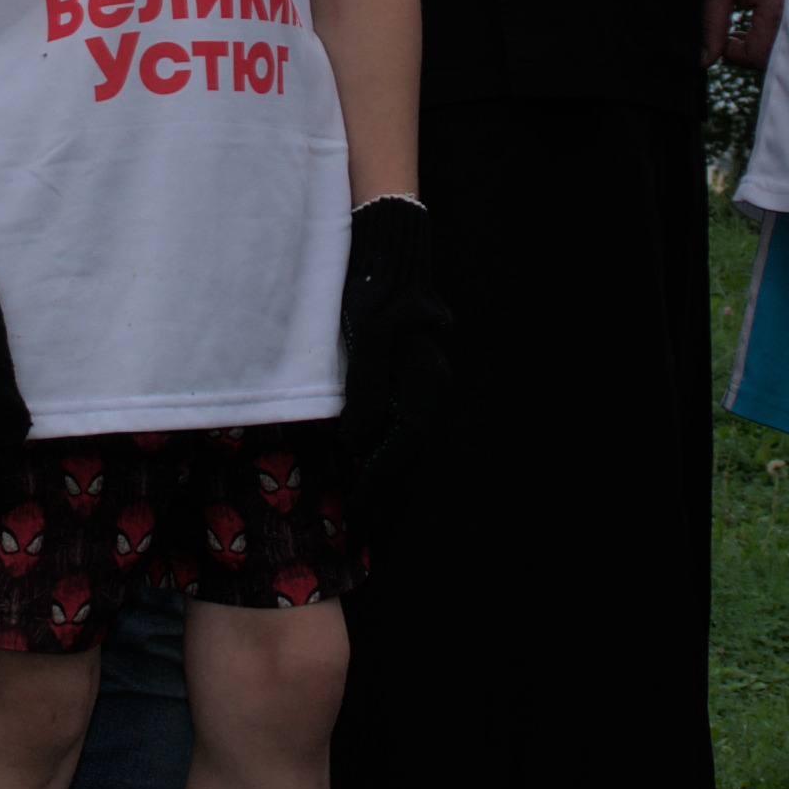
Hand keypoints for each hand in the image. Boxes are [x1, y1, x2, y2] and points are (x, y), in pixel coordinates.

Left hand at [337, 193, 450, 505]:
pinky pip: (410, 433)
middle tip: (360, 537)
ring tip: (373, 522)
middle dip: (387, 501)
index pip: (401, 451)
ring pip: (414, 450)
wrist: (393, 250)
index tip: (354, 516)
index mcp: (425, 384)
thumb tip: (358, 444)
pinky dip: (395, 461)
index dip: (377, 486)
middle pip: (413, 460)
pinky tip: (378, 473)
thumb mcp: (368, 334)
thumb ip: (366, 389)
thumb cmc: (375, 289)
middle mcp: (434, 391)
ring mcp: (429, 385)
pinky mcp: (417, 378)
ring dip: (394, 488)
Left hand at [701, 0, 785, 71]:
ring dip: (760, 44)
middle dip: (748, 53)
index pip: (757, 56)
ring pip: (782, 45)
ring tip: (739, 30)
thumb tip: (705, 59)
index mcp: (776, 9)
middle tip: (728, 38)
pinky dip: (772, 31)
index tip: (719, 41)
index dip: (733, 54)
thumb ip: (712, 25)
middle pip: (774, 55)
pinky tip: (754, 19)